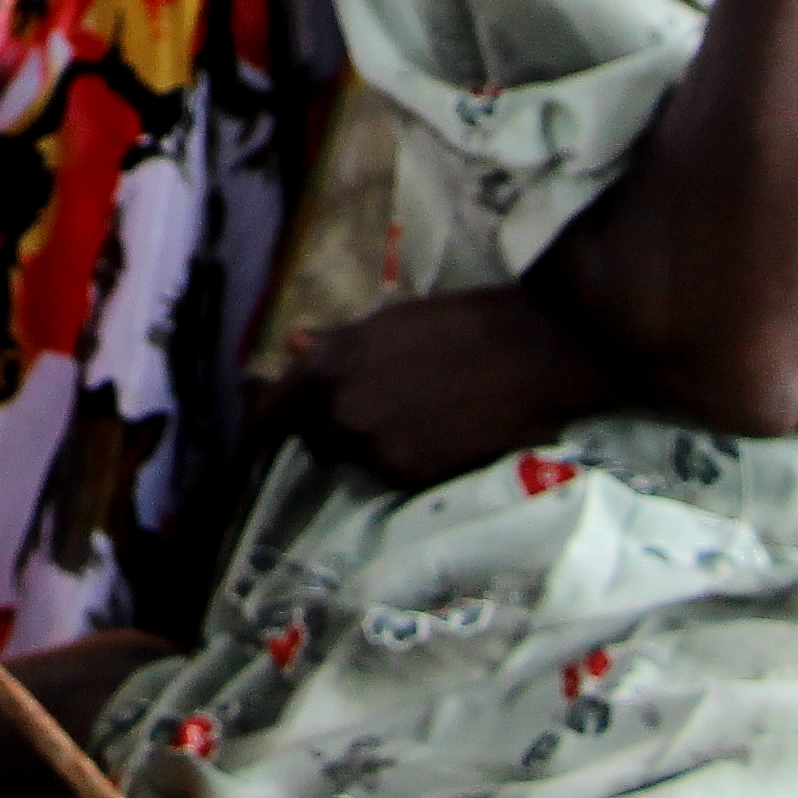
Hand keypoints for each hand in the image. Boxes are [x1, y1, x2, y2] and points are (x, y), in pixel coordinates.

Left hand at [284, 285, 608, 489]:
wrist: (533, 354)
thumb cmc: (461, 324)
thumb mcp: (389, 322)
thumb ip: (336, 341)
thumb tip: (293, 343)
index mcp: (328, 364)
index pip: (271, 409)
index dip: (265, 420)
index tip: (263, 431)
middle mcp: (339, 411)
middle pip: (313, 437)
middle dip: (330, 428)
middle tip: (372, 412)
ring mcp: (373, 448)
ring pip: (355, 458)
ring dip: (370, 446)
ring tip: (415, 420)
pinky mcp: (410, 476)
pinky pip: (390, 475)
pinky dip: (405, 461)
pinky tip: (438, 437)